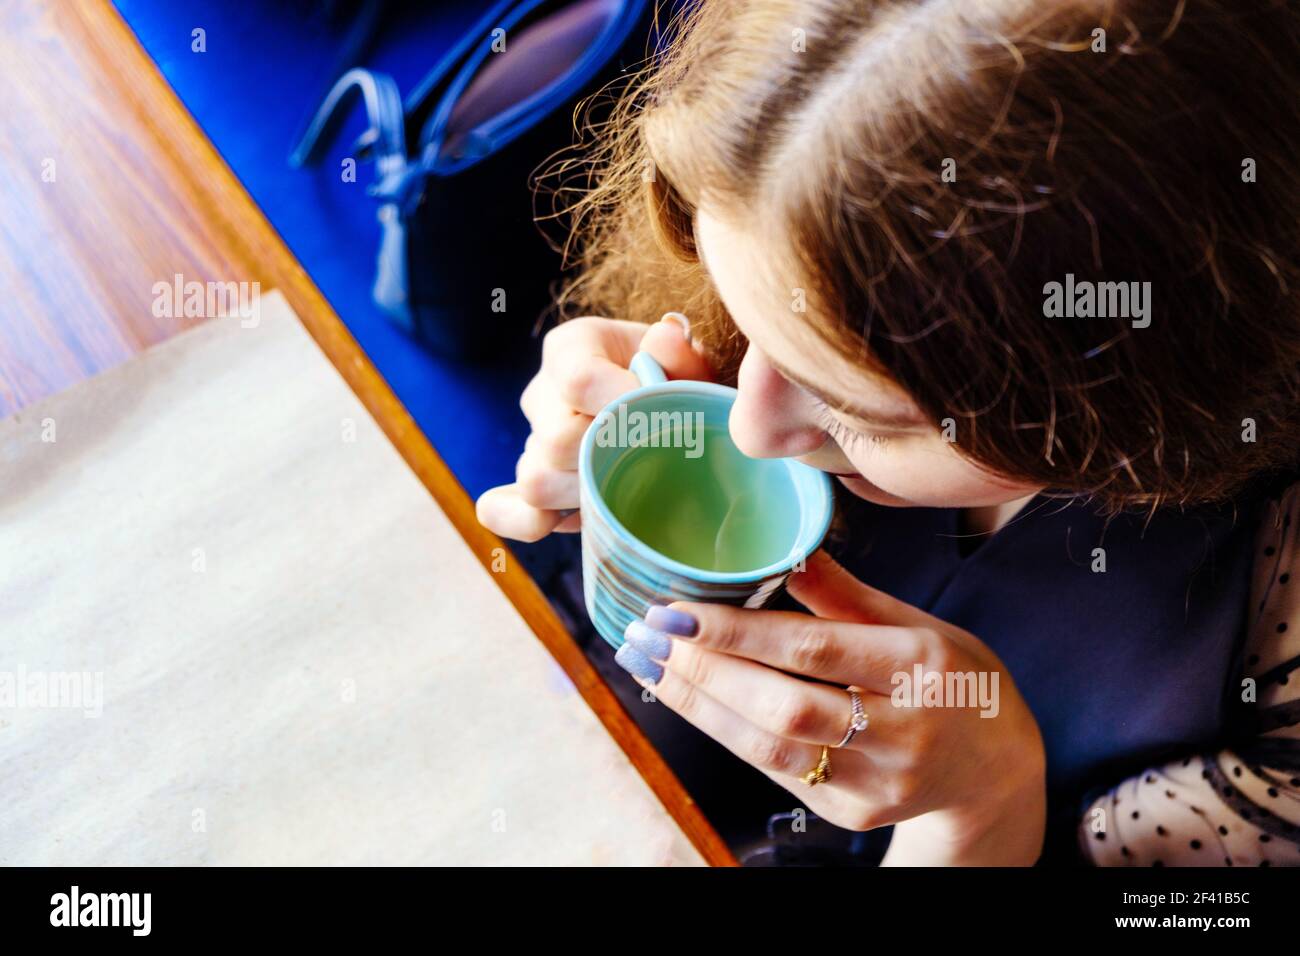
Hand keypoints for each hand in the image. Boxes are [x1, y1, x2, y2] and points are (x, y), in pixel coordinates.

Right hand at [476, 314, 714, 541]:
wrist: (661, 408)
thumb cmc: (674, 381)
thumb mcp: (686, 359)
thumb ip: (679, 353)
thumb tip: (665, 339)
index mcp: (571, 348)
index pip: (579, 380)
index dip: (621, 405)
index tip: (661, 416)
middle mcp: (542, 393)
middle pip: (556, 440)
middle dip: (609, 458)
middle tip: (652, 459)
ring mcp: (532, 442)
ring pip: (536, 480)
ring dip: (585, 495)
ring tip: (625, 487)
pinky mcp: (529, 486)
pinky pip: (505, 509)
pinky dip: (524, 522)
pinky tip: (558, 522)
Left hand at [617, 551, 1046, 865]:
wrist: (994, 767)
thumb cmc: (953, 678)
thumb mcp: (919, 623)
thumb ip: (848, 594)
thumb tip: (786, 549)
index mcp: (919, 668)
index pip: (814, 649)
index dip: (737, 631)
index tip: (676, 610)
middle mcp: (902, 730)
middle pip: (783, 707)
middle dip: (703, 672)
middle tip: (645, 637)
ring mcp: (877, 780)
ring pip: (769, 748)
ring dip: (698, 707)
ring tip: (650, 668)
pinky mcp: (852, 812)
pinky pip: (775, 770)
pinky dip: (725, 732)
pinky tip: (690, 700)